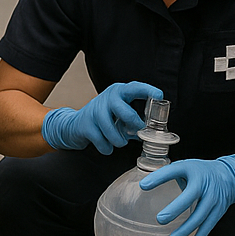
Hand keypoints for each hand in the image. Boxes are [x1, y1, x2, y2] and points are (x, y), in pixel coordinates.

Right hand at [41, 81, 162, 153]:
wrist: (75, 124)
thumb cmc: (105, 119)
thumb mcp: (120, 114)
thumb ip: (135, 120)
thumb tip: (153, 133)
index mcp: (119, 92)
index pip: (135, 88)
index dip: (148, 90)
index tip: (159, 95)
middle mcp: (107, 98)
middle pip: (124, 111)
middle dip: (134, 124)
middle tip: (138, 131)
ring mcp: (94, 110)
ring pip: (111, 129)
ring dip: (119, 140)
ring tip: (120, 142)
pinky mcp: (85, 124)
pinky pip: (100, 141)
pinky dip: (106, 148)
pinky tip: (107, 146)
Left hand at [140, 154, 234, 235]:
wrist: (230, 176)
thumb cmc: (201, 173)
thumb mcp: (185, 168)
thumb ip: (168, 175)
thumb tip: (143, 186)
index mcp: (192, 169)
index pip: (174, 171)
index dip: (159, 178)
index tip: (143, 186)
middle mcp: (204, 183)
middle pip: (190, 197)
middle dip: (175, 209)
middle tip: (160, 219)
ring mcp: (213, 197)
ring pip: (200, 215)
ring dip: (186, 228)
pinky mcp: (219, 209)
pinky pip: (210, 224)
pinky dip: (201, 235)